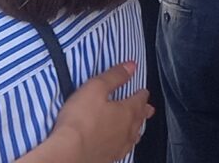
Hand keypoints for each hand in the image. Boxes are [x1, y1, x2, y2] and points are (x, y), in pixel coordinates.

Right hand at [28, 63, 149, 162]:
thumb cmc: (81, 119)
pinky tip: (122, 146)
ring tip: (138, 128)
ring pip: (133, 136)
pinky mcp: (109, 158)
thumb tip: (132, 66)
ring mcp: (119, 146)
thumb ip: (114, 76)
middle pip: (140, 118)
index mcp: (128, 111)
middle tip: (149, 109)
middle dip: (143, 111)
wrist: (69, 153)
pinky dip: (126, 144)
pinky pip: (123, 149)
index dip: (141, 93)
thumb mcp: (95, 88)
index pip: (139, 100)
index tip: (143, 91)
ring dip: (137, 129)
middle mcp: (128, 130)